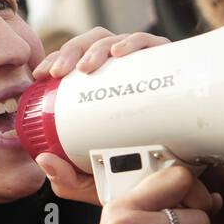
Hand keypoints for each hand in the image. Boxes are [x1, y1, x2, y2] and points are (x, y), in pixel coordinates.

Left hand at [34, 30, 177, 205]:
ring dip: (95, 47)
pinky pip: (151, 43)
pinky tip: (119, 52)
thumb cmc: (138, 172)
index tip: (41, 75)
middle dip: (68, 52)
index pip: (73, 63)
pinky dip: (133, 42)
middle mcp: (121, 72)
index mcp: (102, 87)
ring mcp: (145, 66)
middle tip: (58, 73)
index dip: (55, 61)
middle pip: (90, 46)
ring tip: (85, 67)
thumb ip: (66, 179)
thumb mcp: (95, 180)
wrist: (182, 182)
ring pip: (114, 41)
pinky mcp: (171, 64)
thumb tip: (43, 161)